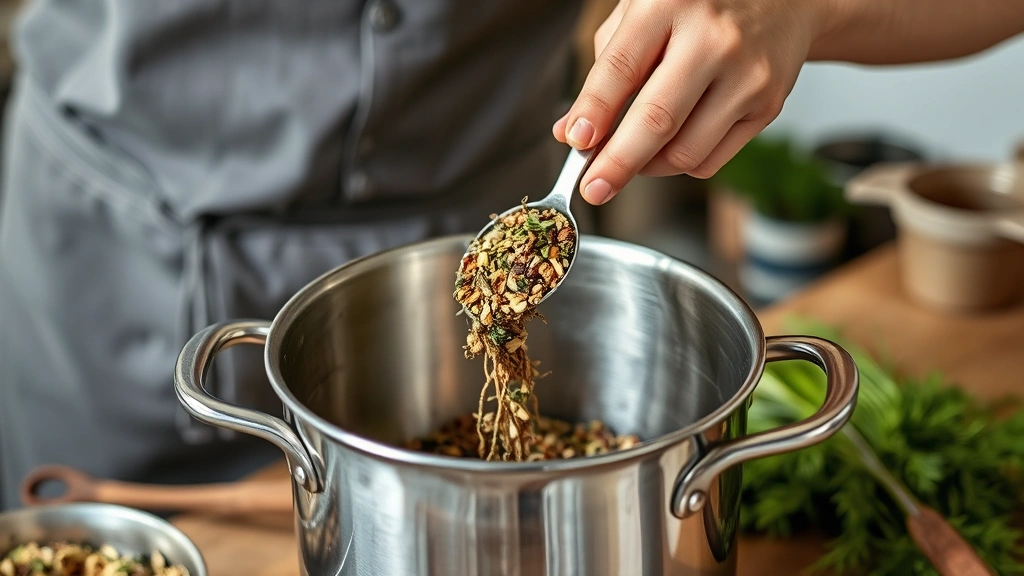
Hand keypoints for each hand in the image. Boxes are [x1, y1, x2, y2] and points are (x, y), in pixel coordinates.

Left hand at [554, 0, 828, 204]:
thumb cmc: (700, 3)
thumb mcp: (643, 12)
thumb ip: (606, 67)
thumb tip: (572, 129)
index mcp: (670, 4)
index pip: (621, 68)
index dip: (594, 113)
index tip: (575, 143)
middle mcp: (713, 39)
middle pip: (657, 120)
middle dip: (616, 164)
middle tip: (593, 187)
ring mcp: (746, 76)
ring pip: (684, 152)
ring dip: (647, 168)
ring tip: (630, 159)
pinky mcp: (767, 106)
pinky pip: (710, 159)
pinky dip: (679, 165)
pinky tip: (666, 149)